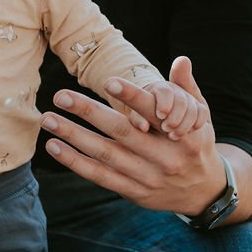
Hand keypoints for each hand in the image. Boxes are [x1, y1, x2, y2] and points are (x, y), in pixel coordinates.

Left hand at [39, 56, 226, 215]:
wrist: (204, 192)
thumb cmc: (195, 144)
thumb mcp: (201, 117)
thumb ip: (186, 88)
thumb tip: (181, 59)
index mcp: (182, 134)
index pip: (153, 112)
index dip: (132, 97)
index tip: (109, 81)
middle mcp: (164, 157)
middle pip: (121, 132)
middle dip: (88, 112)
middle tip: (60, 95)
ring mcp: (147, 177)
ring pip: (105, 154)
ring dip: (73, 136)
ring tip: (47, 118)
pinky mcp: (133, 192)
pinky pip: (99, 176)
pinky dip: (75, 162)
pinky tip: (54, 146)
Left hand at [139, 76, 209, 139]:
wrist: (161, 119)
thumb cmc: (144, 117)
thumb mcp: (138, 117)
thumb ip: (138, 119)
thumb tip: (143, 128)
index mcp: (159, 89)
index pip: (165, 91)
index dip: (164, 103)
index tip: (160, 116)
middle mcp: (175, 90)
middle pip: (181, 100)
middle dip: (175, 117)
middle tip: (165, 129)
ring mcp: (188, 98)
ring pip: (193, 107)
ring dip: (185, 124)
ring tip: (173, 135)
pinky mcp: (199, 106)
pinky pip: (203, 112)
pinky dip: (197, 123)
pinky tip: (188, 132)